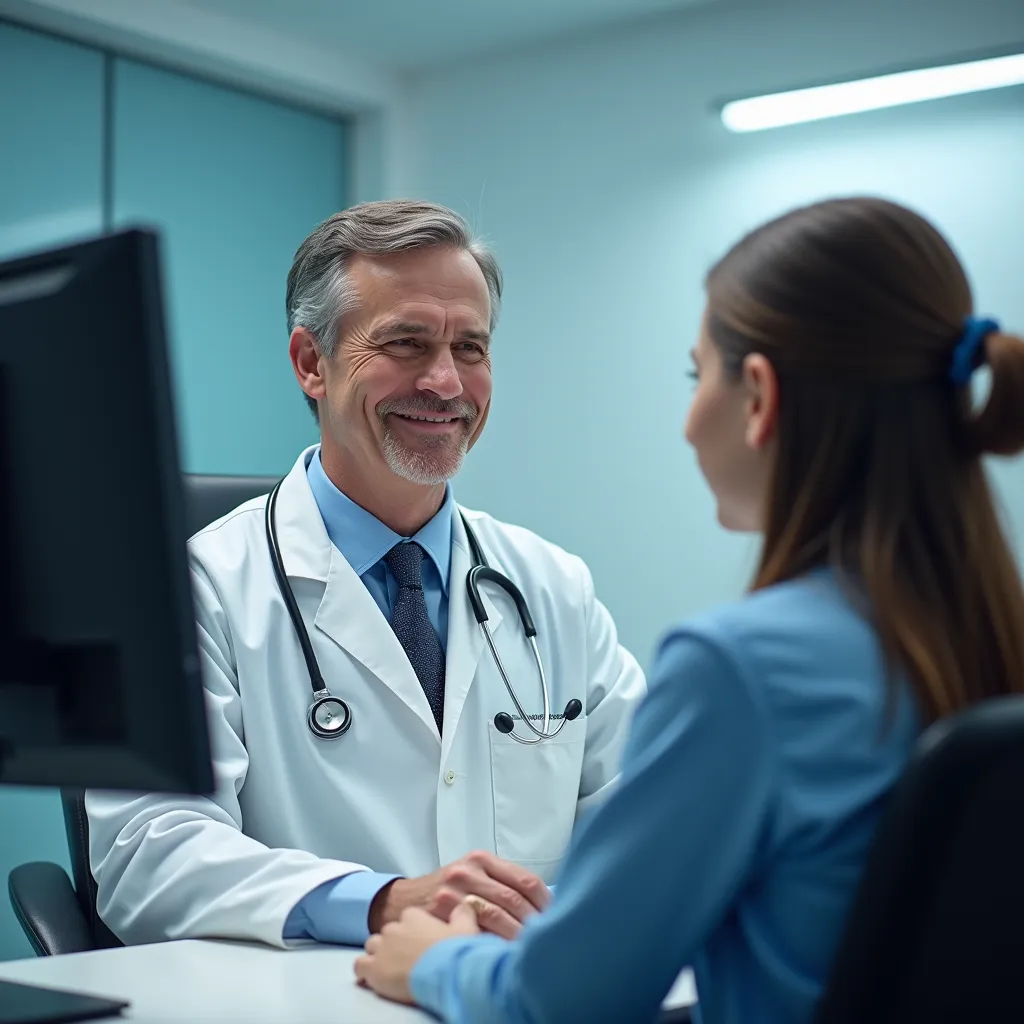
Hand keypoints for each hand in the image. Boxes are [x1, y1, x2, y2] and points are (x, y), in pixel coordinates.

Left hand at [355, 901, 479, 1005]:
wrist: (444, 972)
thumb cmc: (454, 952)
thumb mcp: (466, 927)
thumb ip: (463, 913)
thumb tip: (466, 905)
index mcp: (414, 916)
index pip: (407, 918)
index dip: (413, 930)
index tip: (420, 940)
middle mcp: (394, 928)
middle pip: (388, 932)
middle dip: (394, 943)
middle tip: (408, 957)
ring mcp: (382, 948)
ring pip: (371, 946)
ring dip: (378, 955)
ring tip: (391, 967)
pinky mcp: (373, 969)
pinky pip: (359, 966)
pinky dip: (364, 971)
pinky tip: (373, 977)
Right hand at [368, 850, 548, 938]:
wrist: (404, 901)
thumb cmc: (447, 889)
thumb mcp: (473, 873)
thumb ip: (502, 881)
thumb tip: (544, 904)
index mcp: (481, 859)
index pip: (525, 880)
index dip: (545, 901)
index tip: (556, 917)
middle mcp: (468, 871)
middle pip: (514, 899)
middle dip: (535, 922)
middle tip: (548, 938)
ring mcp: (454, 892)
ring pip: (498, 916)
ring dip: (519, 935)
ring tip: (531, 948)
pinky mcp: (442, 913)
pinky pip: (477, 931)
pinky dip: (495, 943)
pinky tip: (505, 951)